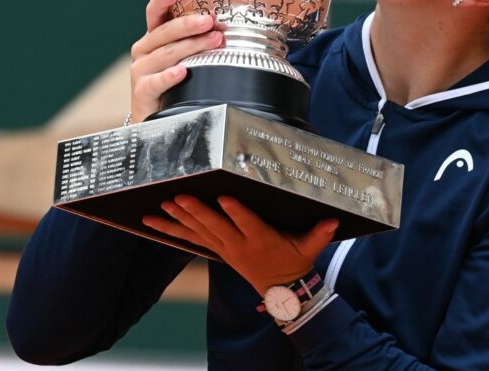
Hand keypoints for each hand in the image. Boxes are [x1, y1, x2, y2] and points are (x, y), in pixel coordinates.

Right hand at [128, 0, 223, 123]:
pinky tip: (182, 72)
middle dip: (188, 24)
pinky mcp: (141, 91)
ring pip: (166, 54)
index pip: (155, 13)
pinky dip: (169, 76)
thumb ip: (194, 43)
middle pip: (165, 32)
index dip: (163, 0)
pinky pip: (156, 81)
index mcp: (153, 38)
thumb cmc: (172, 84)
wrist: (153, 118)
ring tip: (213, 42)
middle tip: (209, 21)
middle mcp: (144, 50)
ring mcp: (140, 70)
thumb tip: (223, 29)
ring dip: (191, 47)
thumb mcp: (181, 58)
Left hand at [143, 194, 338, 294]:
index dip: (236, 212)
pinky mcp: (216, 249)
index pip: (248, 224)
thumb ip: (320, 234)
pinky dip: (172, 229)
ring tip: (161, 206)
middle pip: (215, 227)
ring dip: (179, 219)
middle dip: (196, 212)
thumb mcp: (309, 249)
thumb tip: (334, 220)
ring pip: (199, 232)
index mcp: (261, 240)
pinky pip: (191, 239)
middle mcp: (239, 245)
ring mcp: (225, 248)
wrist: (281, 290)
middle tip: (179, 198)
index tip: (225, 198)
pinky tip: (154, 221)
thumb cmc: (295, 262)